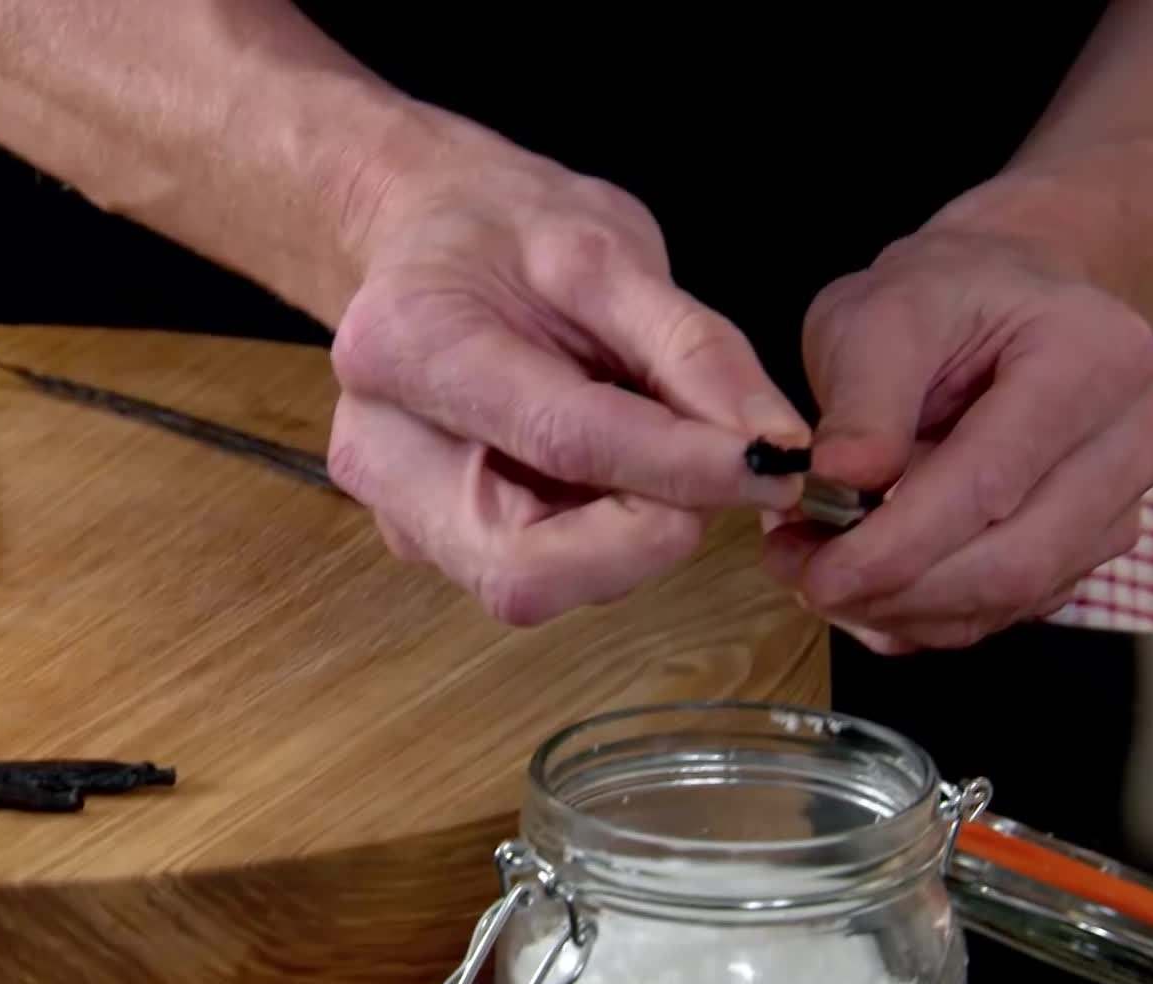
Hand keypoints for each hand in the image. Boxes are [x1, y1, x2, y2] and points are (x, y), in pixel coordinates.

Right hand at [328, 148, 808, 624]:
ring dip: (628, 536)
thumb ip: (692, 348)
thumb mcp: (609, 248)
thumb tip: (771, 442)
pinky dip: (603, 534)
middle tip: (716, 477)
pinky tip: (611, 467)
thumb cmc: (504, 231)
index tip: (769, 463)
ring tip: (651, 444)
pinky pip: (537, 570)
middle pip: (524, 567)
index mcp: (408, 346)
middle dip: (643, 541)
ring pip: (537, 584)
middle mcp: (381, 451)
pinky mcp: (430, 542)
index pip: (560, 440)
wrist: (420, 235)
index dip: (678, 467)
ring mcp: (399, 511)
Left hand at [761, 230, 1152, 651]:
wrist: (1004, 294)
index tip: (815, 571)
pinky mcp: (1091, 544)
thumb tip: (839, 484)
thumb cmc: (944, 295)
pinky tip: (868, 587)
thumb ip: (864, 396)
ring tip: (817, 575)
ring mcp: (1123, 501)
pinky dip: (930, 612)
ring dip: (905, 608)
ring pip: (1013, 596)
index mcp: (1094, 359)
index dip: (897, 546)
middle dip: (895, 589)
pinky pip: (1010, 606)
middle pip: (1015, 560)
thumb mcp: (883, 311)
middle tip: (800, 576)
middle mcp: (1132, 439)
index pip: (991, 483)